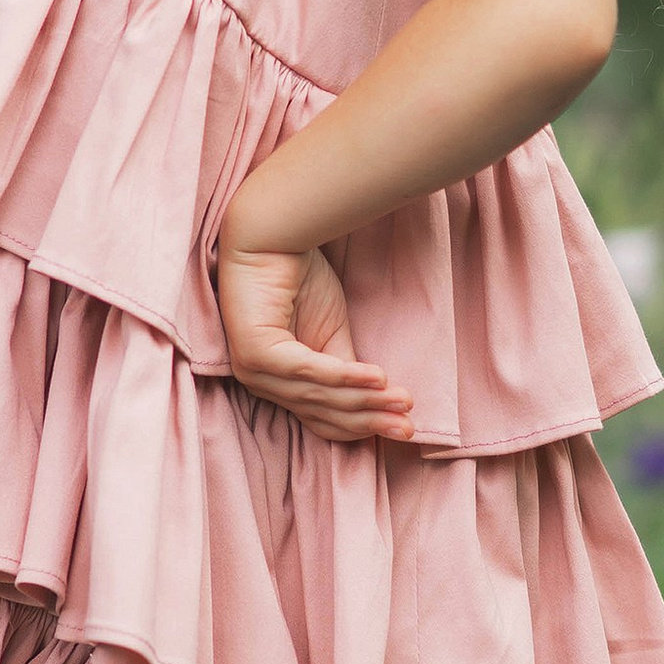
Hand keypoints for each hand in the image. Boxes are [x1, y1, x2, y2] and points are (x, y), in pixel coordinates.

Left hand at [215, 236, 413, 443]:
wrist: (272, 236)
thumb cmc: (298, 280)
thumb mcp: (332, 334)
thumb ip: (348, 371)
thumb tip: (380, 404)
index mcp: (277, 384)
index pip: (323, 419)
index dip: (364, 427)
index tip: (406, 427)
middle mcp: (261, 383)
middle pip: (324, 413)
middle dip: (371, 420)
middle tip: (409, 427)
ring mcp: (253, 370)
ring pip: (319, 396)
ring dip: (365, 400)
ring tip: (402, 400)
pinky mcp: (255, 351)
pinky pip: (307, 371)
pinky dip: (345, 376)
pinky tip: (378, 377)